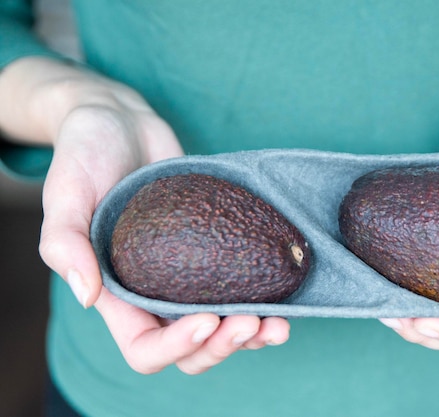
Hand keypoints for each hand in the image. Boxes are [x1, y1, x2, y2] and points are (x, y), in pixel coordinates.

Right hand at [0, 57, 289, 373]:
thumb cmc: (85, 154)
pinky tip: (285, 297)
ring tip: (280, 324)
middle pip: (190, 349)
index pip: (144, 347)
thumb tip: (88, 297)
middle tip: (252, 323)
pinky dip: (264, 302)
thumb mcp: (64, 191)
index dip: (175, 347)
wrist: (122, 125)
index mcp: (116, 294)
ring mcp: (187, 275)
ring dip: (251, 335)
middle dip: (222, 346)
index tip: (206, 321)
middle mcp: (154, 293)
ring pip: (221, 328)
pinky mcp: (214, 251)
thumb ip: (64, 243)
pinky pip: (240, 289)